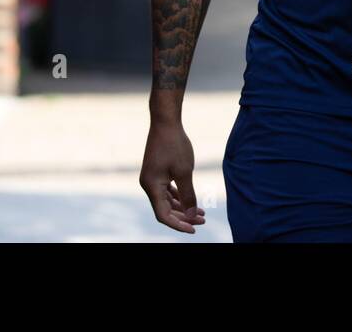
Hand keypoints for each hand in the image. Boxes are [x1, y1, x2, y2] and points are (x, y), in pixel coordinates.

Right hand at [139, 119, 205, 233]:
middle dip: (184, 216)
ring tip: (201, 212)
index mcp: (151, 187)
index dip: (179, 224)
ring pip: (167, 201)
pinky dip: (179, 197)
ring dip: (183, 207)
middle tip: (203, 220)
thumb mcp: (184, 172)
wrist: (166, 122)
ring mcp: (152, 179)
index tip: (194, 229)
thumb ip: (188, 195)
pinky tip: (192, 200)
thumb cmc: (175, 145)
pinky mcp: (157, 173)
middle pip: (166, 209)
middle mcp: (148, 185)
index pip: (163, 215)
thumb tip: (192, 215)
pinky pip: (167, 191)